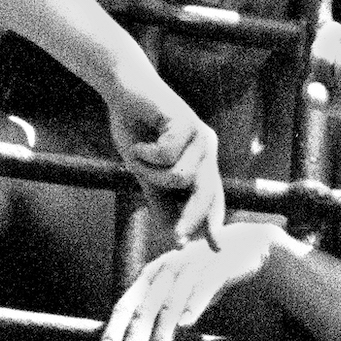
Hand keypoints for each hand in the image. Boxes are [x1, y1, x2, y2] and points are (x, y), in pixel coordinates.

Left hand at [98, 223, 283, 340]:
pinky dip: (193, 307)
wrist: (243, 242)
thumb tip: (132, 339)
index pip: (126, 305)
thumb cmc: (203, 272)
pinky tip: (187, 325)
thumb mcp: (174, 286)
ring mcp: (191, 269)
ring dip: (162, 333)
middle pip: (145, 309)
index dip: (114, 329)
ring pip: (171, 305)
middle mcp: (166, 271)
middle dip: (135, 340)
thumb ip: (156, 308)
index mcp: (151, 276)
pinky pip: (203, 291)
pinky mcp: (216, 270)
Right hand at [104, 67, 223, 247]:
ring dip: (150, 173)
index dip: (212, 222)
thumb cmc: (137, 129)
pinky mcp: (187, 121)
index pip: (211, 196)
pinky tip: (138, 142)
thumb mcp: (146, 172)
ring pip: (180, 176)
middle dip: (190, 218)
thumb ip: (160, 199)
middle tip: (178, 239)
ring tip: (138, 156)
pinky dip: (144, 153)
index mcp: (201, 161)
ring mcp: (200, 134)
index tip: (216, 248)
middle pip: (206, 192)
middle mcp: (206, 148)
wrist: (123, 92)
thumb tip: (173, 232)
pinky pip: (165, 155)